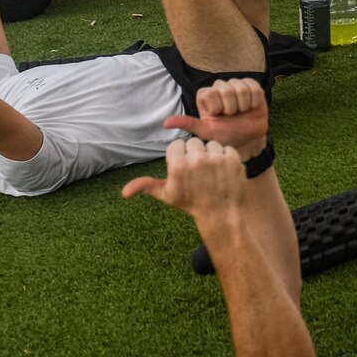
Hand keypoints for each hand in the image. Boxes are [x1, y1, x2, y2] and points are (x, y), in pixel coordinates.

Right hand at [122, 137, 245, 217]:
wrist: (222, 214)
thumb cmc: (191, 203)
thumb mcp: (168, 195)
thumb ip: (146, 187)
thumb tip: (124, 192)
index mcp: (178, 165)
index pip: (176, 145)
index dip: (179, 157)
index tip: (184, 171)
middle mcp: (197, 159)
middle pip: (193, 143)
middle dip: (195, 154)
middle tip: (199, 172)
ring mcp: (216, 159)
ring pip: (210, 144)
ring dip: (211, 155)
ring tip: (211, 173)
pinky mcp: (233, 159)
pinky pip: (226, 148)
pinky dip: (226, 158)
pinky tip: (223, 172)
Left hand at [164, 79, 269, 157]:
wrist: (248, 140)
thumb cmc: (225, 136)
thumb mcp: (206, 132)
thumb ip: (188, 124)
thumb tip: (165, 124)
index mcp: (206, 96)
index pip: (210, 93)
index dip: (217, 108)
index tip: (218, 117)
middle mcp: (219, 88)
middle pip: (226, 89)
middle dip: (231, 108)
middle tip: (232, 117)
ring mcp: (236, 86)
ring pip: (240, 88)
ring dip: (243, 105)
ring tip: (241, 113)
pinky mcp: (251, 86)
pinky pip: (254, 87)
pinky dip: (254, 101)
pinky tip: (251, 108)